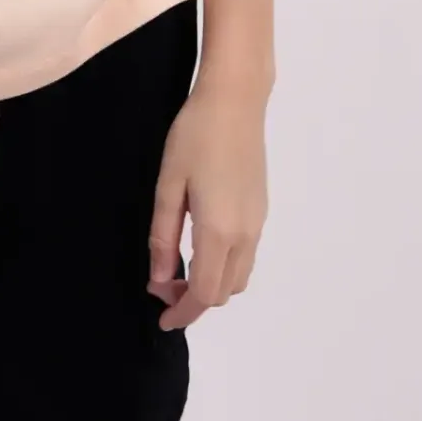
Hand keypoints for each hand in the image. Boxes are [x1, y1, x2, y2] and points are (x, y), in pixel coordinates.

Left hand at [147, 79, 268, 329]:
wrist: (235, 101)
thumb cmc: (194, 136)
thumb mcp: (168, 185)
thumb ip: (163, 236)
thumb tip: (160, 278)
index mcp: (219, 231)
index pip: (204, 294)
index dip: (182, 313)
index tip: (162, 318)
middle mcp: (245, 234)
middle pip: (225, 292)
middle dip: (195, 301)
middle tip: (162, 286)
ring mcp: (258, 222)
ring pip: (239, 276)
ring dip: (212, 284)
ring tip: (179, 269)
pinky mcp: (261, 209)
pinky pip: (246, 255)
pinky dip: (225, 266)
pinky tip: (201, 246)